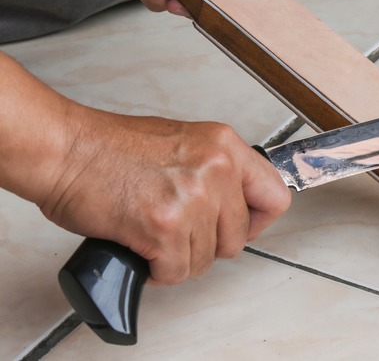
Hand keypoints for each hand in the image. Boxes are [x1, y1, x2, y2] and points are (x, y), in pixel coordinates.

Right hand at [41, 106, 290, 284]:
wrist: (65, 150)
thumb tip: (233, 207)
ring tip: (154, 235)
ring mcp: (193, 198)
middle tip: (180, 232)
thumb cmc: (111, 148)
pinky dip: (157, 270)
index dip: (258, 221)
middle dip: (208, 244)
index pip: (276, 195)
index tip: (240, 226)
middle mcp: (216, 169)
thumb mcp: (184, 143)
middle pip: (238, 237)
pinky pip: (177, 271)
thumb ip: (216, 172)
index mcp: (225, 145)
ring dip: (179, 257)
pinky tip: (141, 247)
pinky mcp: (165, 227)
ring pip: (206, 258)